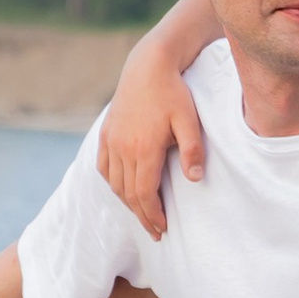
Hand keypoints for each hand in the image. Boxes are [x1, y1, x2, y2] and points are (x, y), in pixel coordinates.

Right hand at [100, 38, 205, 239]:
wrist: (147, 66)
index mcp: (143, 148)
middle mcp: (122, 148)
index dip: (152, 214)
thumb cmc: (173, 93)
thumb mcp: (189, 120)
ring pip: (114, 183)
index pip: (144, 193)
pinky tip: (122, 190)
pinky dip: (112, 183)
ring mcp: (111, 141)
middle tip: (155, 231)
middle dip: (142, 216)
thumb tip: (195, 180)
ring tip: (141, 214)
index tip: (162, 228)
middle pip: (128, 194)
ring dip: (127, 202)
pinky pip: (103, 166)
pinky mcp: (106, 133)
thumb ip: (193, 151)